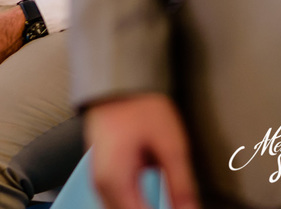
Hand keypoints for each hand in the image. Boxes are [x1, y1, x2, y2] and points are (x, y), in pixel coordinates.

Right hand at [86, 94, 198, 208]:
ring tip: (169, 205)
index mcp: (115, 179)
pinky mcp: (102, 175)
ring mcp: (98, 180)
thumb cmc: (140, 106)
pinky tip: (147, 205)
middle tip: (179, 207)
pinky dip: (132, 207)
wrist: (117, 84)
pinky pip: (115, 204)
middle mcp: (101, 184)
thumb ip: (181, 185)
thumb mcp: (171, 145)